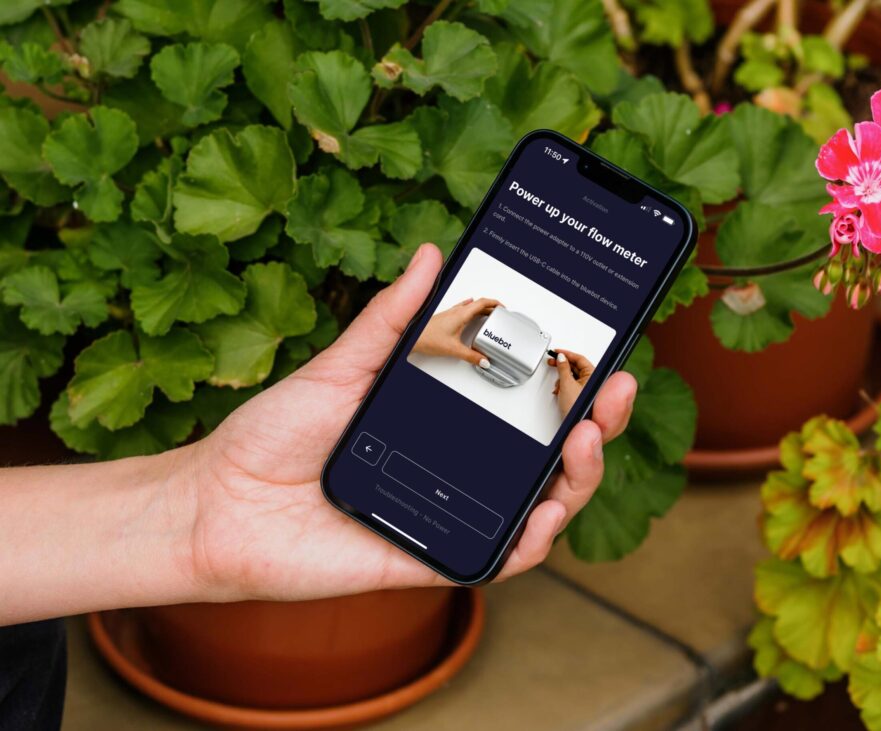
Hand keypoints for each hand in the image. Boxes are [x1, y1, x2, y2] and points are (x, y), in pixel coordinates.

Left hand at [186, 245, 636, 601]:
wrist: (219, 504)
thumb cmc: (276, 434)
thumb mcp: (343, 366)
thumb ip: (392, 319)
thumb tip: (433, 253)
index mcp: (449, 419)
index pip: (529, 400)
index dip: (574, 377)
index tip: (605, 345)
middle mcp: (463, 467)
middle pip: (550, 450)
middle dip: (598, 420)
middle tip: (615, 386)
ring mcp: (454, 512)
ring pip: (542, 503)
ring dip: (580, 476)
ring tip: (586, 437)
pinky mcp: (433, 557)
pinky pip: (499, 557)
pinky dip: (533, 540)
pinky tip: (545, 510)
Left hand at [411, 297, 501, 366]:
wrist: (410, 338)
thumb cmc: (426, 338)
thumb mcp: (454, 350)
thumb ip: (471, 356)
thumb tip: (483, 360)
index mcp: (460, 314)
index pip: (482, 302)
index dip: (494, 302)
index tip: (503, 307)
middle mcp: (454, 311)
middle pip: (477, 304)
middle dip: (490, 307)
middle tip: (499, 313)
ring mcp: (448, 314)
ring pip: (468, 306)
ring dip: (480, 308)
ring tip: (487, 314)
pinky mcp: (443, 318)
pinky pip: (460, 309)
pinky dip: (468, 310)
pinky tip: (466, 313)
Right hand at [548, 349, 595, 417]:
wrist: (576, 424)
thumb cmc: (576, 407)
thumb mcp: (567, 384)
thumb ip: (563, 368)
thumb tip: (561, 358)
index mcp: (593, 375)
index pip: (579, 359)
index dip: (567, 354)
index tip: (557, 352)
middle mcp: (593, 381)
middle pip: (576, 367)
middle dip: (563, 367)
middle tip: (553, 362)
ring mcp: (587, 388)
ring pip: (573, 376)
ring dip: (562, 379)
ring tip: (558, 385)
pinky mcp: (582, 395)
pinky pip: (572, 385)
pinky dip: (564, 386)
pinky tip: (559, 390)